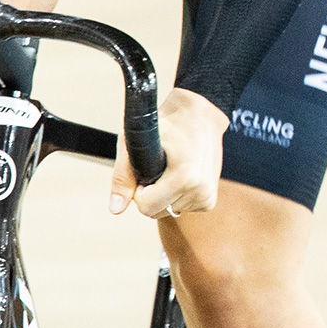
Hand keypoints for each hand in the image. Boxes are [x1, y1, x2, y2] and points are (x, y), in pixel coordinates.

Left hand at [111, 88, 226, 218]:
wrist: (200, 115)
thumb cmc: (167, 123)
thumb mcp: (136, 143)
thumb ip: (123, 177)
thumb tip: (116, 209)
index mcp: (185, 177)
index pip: (147, 207)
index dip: (138, 190)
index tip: (146, 171)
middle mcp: (200, 189)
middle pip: (157, 212)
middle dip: (152, 194)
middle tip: (160, 167)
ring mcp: (207, 195)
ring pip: (169, 210)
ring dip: (165, 194)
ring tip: (173, 168)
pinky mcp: (210, 199)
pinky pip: (182, 208)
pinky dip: (177, 196)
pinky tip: (182, 175)